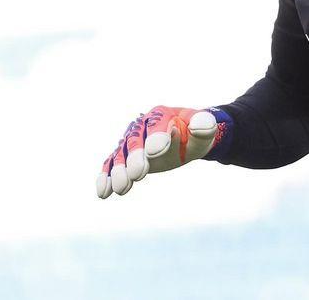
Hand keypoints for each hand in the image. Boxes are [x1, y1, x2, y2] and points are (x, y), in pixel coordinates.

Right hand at [95, 105, 229, 198]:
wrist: (186, 137)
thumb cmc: (196, 133)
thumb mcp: (206, 128)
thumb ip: (205, 126)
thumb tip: (198, 127)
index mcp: (161, 115)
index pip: (158, 126)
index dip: (157, 139)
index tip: (155, 152)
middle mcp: (142, 126)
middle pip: (135, 141)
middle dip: (135, 157)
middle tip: (138, 173)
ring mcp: (131, 141)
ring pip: (121, 154)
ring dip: (119, 171)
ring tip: (121, 188)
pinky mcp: (125, 156)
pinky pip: (112, 165)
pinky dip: (106, 177)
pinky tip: (103, 193)